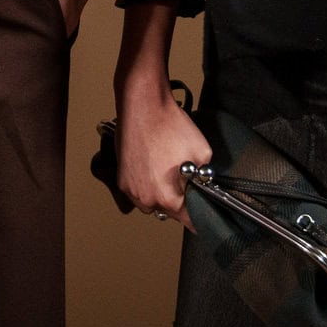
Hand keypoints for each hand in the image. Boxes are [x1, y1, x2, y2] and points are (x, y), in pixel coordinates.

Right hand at [116, 80, 211, 228]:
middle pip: (169, 212)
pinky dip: (146, 185)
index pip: (189, 220)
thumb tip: (204, 185)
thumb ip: (205, 177)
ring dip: (160, 194)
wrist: (143, 106)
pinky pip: (138, 191)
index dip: (199, 217)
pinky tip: (152, 167)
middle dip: (179, 201)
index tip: (203, 216)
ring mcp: (131, 190)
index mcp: (168, 198)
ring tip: (165, 172)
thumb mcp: (203, 153)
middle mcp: (147, 199)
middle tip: (185, 182)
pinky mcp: (122, 179)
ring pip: (152, 203)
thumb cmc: (170, 126)